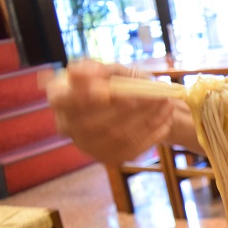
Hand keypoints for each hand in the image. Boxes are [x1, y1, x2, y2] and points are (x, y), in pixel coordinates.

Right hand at [44, 60, 175, 164]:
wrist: (141, 109)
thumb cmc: (123, 84)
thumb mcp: (115, 71)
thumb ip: (103, 70)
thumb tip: (91, 72)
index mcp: (60, 97)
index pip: (62, 100)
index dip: (82, 97)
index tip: (105, 91)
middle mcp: (67, 125)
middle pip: (93, 122)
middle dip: (128, 107)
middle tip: (155, 95)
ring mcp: (86, 146)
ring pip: (117, 135)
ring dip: (146, 119)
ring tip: (167, 103)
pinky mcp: (107, 158)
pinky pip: (131, 148)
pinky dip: (152, 133)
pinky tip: (166, 120)